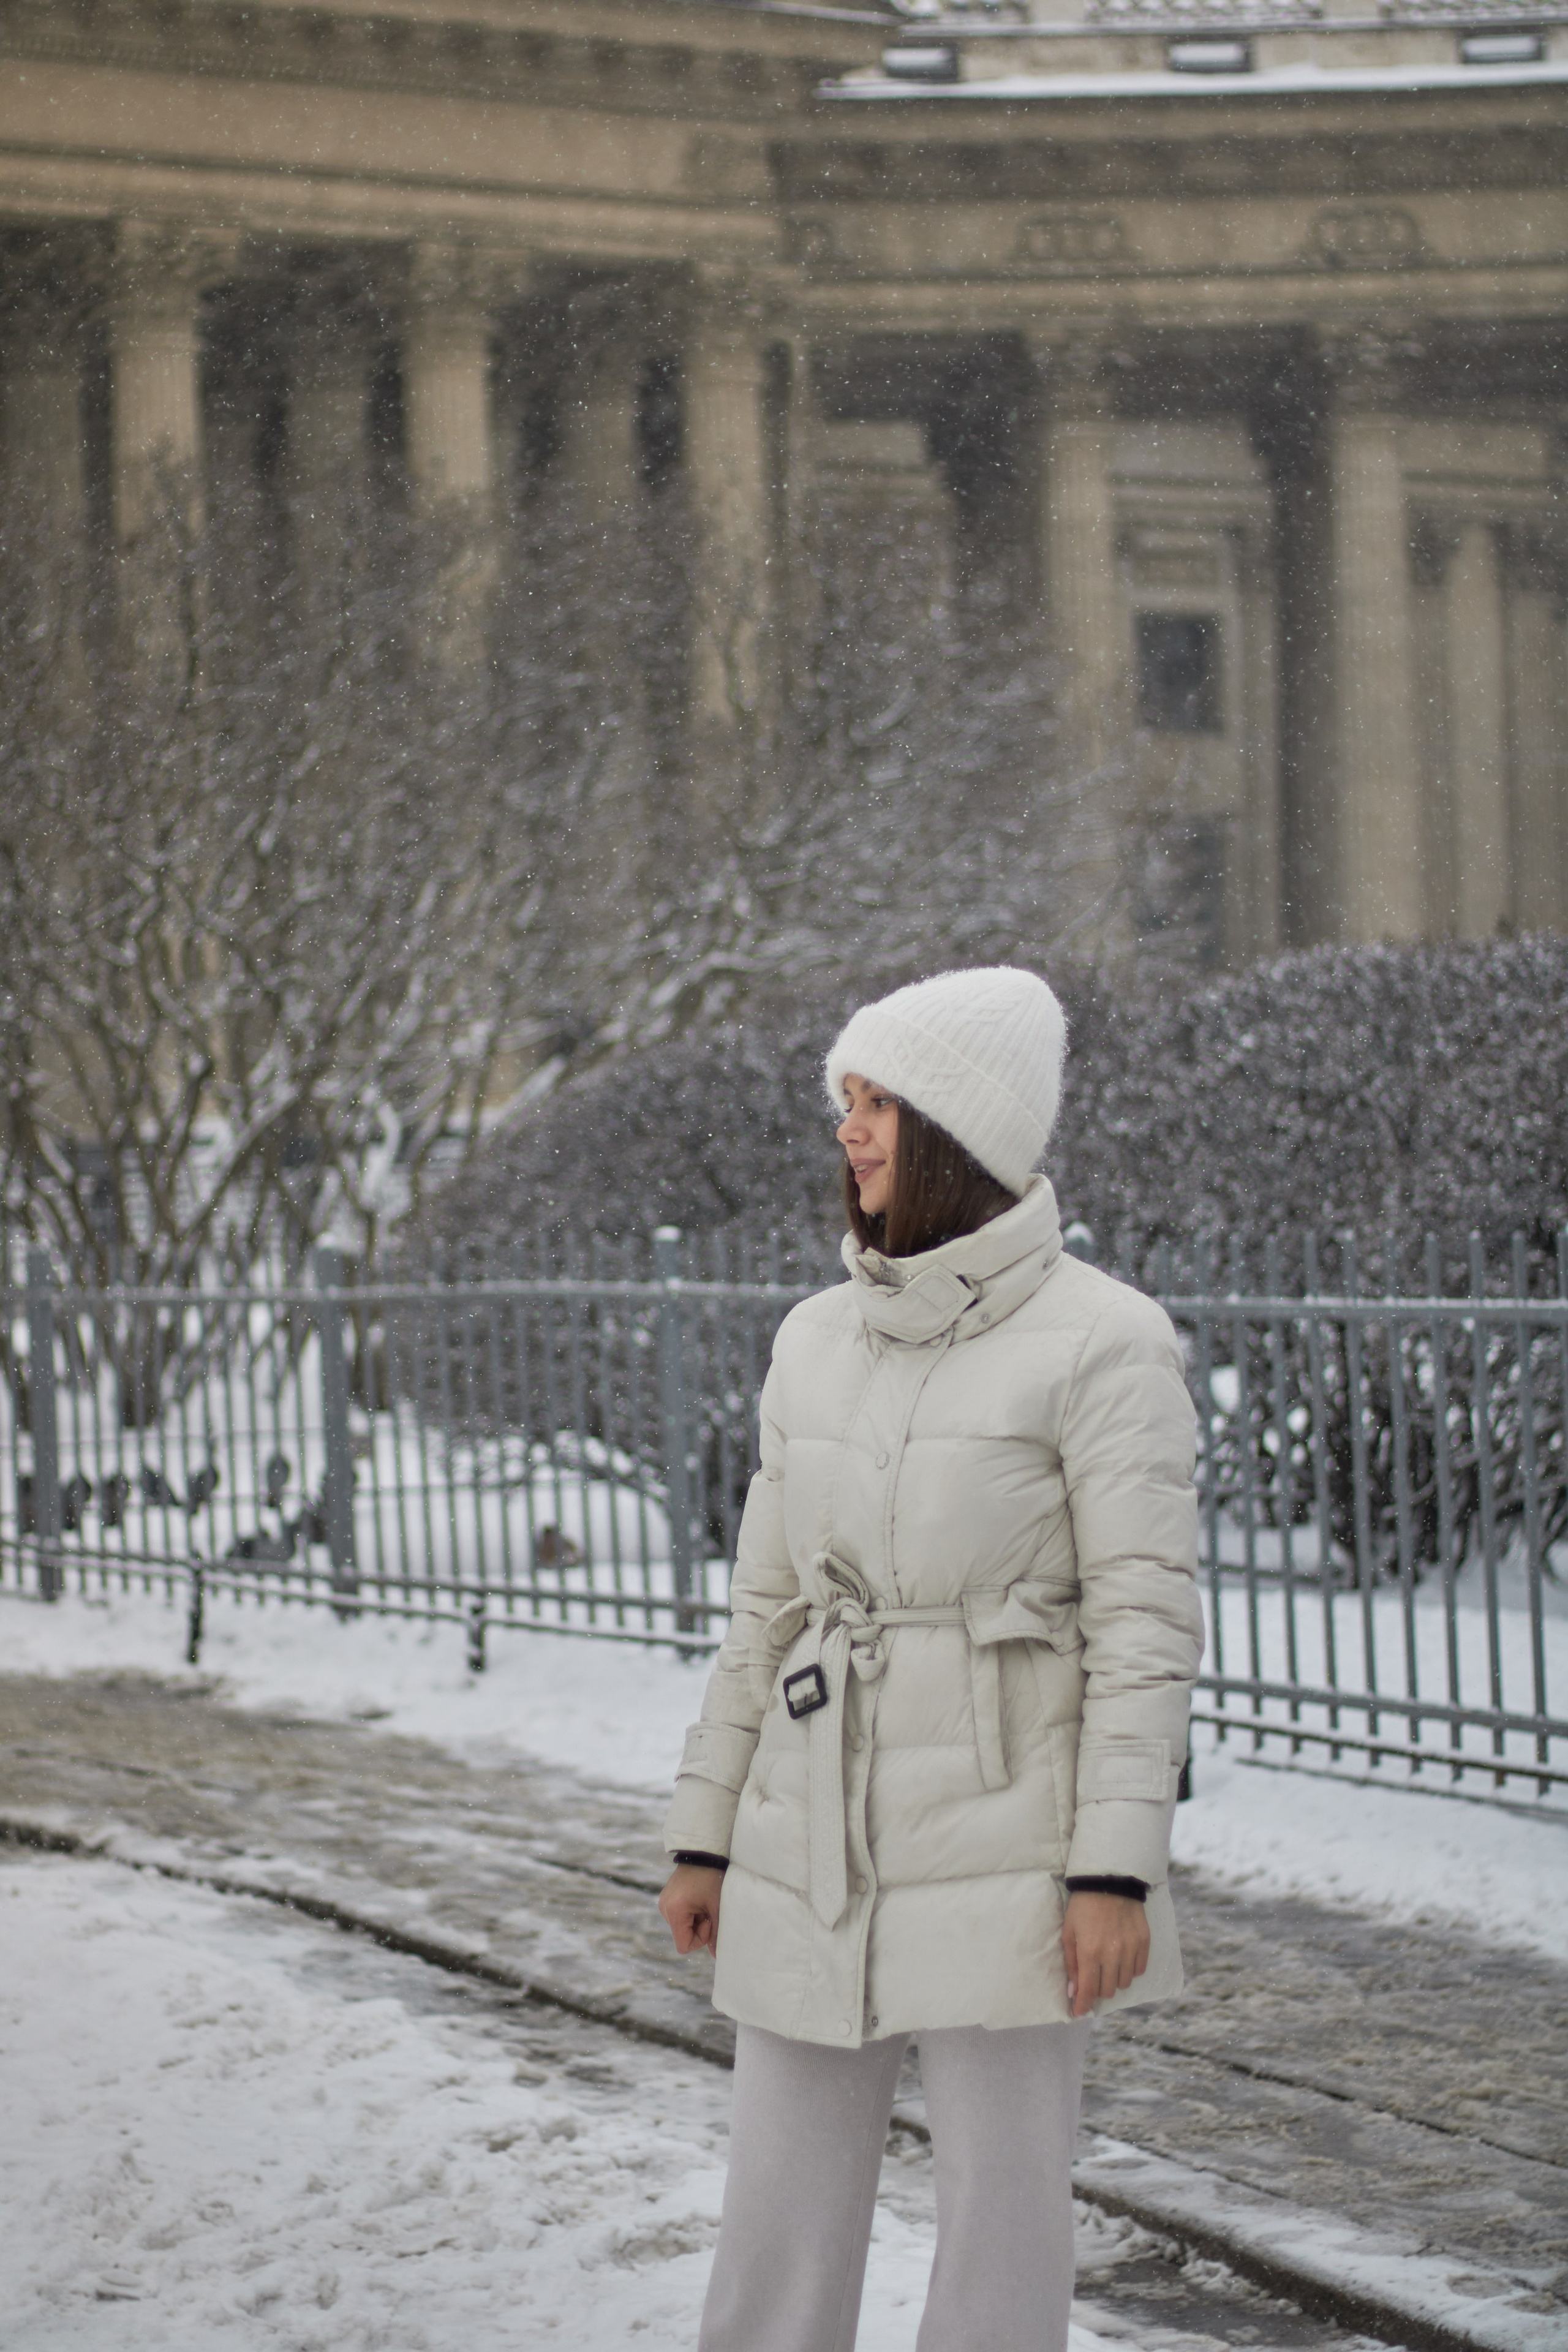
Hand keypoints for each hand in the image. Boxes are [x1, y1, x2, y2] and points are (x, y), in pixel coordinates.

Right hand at [659, 1863, 723, 1957]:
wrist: (703, 1853)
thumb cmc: (712, 1879)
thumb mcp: (717, 1907)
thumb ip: (716, 1934)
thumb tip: (717, 1956)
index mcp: (675, 1911)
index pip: (684, 1946)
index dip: (699, 1939)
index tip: (708, 1919)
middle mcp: (665, 1908)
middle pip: (682, 1936)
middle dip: (698, 1928)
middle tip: (708, 1909)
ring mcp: (664, 1903)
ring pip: (681, 1927)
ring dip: (695, 1920)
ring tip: (703, 1902)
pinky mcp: (666, 1898)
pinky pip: (678, 1916)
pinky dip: (690, 1913)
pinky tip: (697, 1899)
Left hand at [1063, 1891, 1149, 2017]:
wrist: (1110, 1880)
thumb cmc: (1083, 1906)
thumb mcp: (1069, 1932)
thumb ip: (1071, 1964)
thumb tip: (1073, 1992)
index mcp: (1090, 1952)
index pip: (1088, 1991)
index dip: (1083, 2006)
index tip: (1078, 2013)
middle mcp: (1112, 1954)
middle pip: (1108, 1990)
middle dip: (1097, 1990)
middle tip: (1092, 1980)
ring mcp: (1130, 1949)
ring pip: (1124, 1983)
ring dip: (1114, 1980)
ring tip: (1107, 1967)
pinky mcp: (1144, 1942)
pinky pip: (1139, 1970)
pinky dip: (1129, 1970)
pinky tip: (1121, 1960)